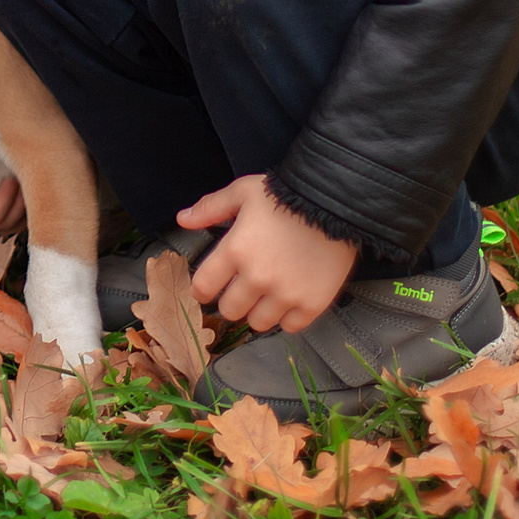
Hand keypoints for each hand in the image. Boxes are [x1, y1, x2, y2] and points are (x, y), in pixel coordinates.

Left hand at [180, 174, 356, 334]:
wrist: (335, 203)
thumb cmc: (286, 196)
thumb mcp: (243, 192)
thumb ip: (211, 207)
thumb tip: (183, 219)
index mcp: (235, 251)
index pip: (204, 287)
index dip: (202, 290)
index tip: (208, 289)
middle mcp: (257, 278)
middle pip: (230, 310)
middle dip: (231, 301)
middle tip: (241, 290)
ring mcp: (285, 294)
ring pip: (258, 323)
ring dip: (258, 312)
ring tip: (266, 296)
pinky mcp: (312, 303)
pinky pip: (290, 326)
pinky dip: (288, 317)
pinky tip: (289, 301)